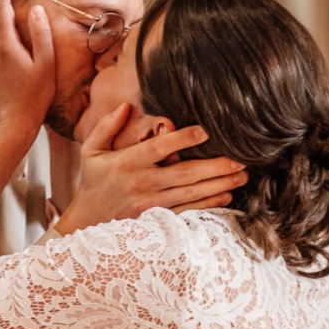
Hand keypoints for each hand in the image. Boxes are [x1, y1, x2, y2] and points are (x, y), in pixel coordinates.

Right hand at [52, 104, 246, 233]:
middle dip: (215, 166)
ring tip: (241, 176)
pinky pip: (187, 212)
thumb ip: (107, 126)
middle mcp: (142, 184)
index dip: (182, 139)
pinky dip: (208, 205)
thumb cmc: (93, 182)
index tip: (205, 131)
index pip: (158, 148)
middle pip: (184, 173)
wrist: (86, 222)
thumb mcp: (91, 151)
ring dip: (219, 185)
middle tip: (240, 159)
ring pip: (191, 193)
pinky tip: (226, 196)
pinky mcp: (156, 220)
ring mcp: (151, 204)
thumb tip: (127, 106)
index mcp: (127, 163)